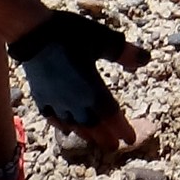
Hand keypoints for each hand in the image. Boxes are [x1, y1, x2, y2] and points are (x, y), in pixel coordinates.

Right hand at [7, 10, 148, 150]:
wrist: (32, 32)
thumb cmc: (70, 33)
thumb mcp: (103, 39)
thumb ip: (124, 52)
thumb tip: (146, 60)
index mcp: (91, 89)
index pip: (110, 114)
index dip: (121, 128)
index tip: (129, 139)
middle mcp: (74, 100)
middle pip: (93, 124)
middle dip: (105, 136)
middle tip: (114, 147)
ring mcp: (55, 101)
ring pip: (74, 124)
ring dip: (86, 134)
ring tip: (94, 140)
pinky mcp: (40, 97)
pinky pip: (53, 117)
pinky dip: (62, 125)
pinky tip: (65, 128)